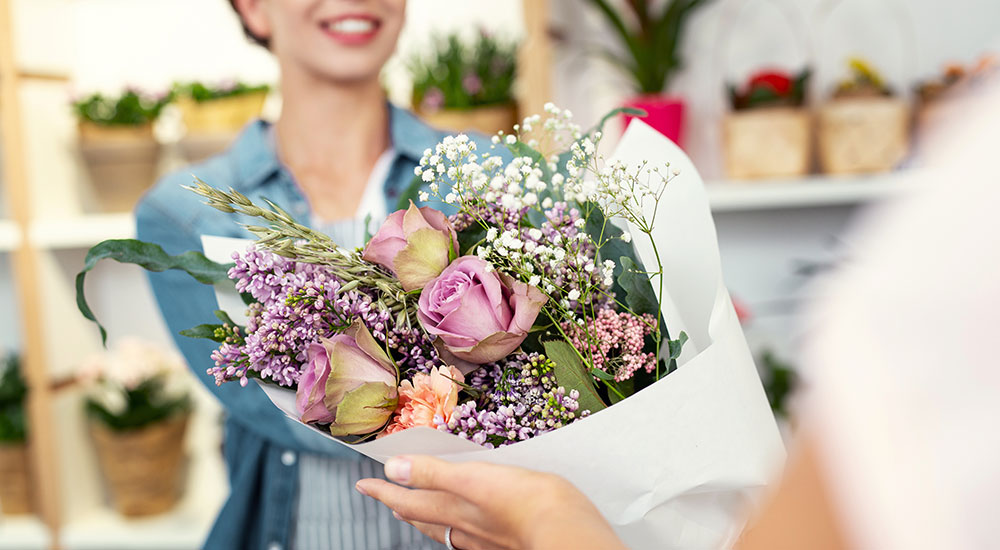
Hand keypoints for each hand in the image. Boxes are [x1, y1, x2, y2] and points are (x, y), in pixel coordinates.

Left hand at [355, 455, 625, 549]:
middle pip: (423, 518)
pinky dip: (457, 530)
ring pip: (444, 529)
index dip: (383, 491)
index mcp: (453, 509)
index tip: (362, 484)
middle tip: (388, 498)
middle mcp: (463, 528)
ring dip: (426, 518)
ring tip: (416, 512)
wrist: (566, 533)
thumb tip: (393, 469)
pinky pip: (469, 538)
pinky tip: (466, 529)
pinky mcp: (505, 542)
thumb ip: (434, 473)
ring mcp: (484, 539)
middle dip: (402, 506)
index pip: (407, 499)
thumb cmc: (524, 502)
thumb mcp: (475, 478)